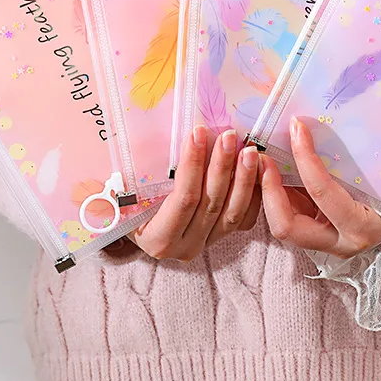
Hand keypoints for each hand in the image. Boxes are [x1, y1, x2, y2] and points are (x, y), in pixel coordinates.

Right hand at [132, 126, 260, 260]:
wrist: (141, 222)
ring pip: (233, 211)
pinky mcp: (222, 236)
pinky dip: (253, 192)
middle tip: (229, 136)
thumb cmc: (128, 201)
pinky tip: (257, 168)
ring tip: (248, 149)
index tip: (198, 133)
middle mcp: (185, 247)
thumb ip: (131, 177)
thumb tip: (143, 148)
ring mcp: (207, 243)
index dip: (192, 164)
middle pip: (211, 203)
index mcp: (158, 239)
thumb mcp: (124, 191)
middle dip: (222, 165)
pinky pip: (245, 217)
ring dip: (243, 177)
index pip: (183, 198)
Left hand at [259, 117, 380, 258]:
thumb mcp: (380, 178)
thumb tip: (314, 125)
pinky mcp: (314, 238)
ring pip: (281, 224)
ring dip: (268, 192)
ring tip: (263, 160)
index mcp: (360, 227)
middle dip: (269, 189)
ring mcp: (323, 245)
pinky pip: (287, 216)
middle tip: (263, 155)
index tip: (297, 127)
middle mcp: (338, 243)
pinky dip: (276, 193)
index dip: (304, 157)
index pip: (321, 192)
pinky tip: (273, 170)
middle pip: (286, 225)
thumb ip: (348, 160)